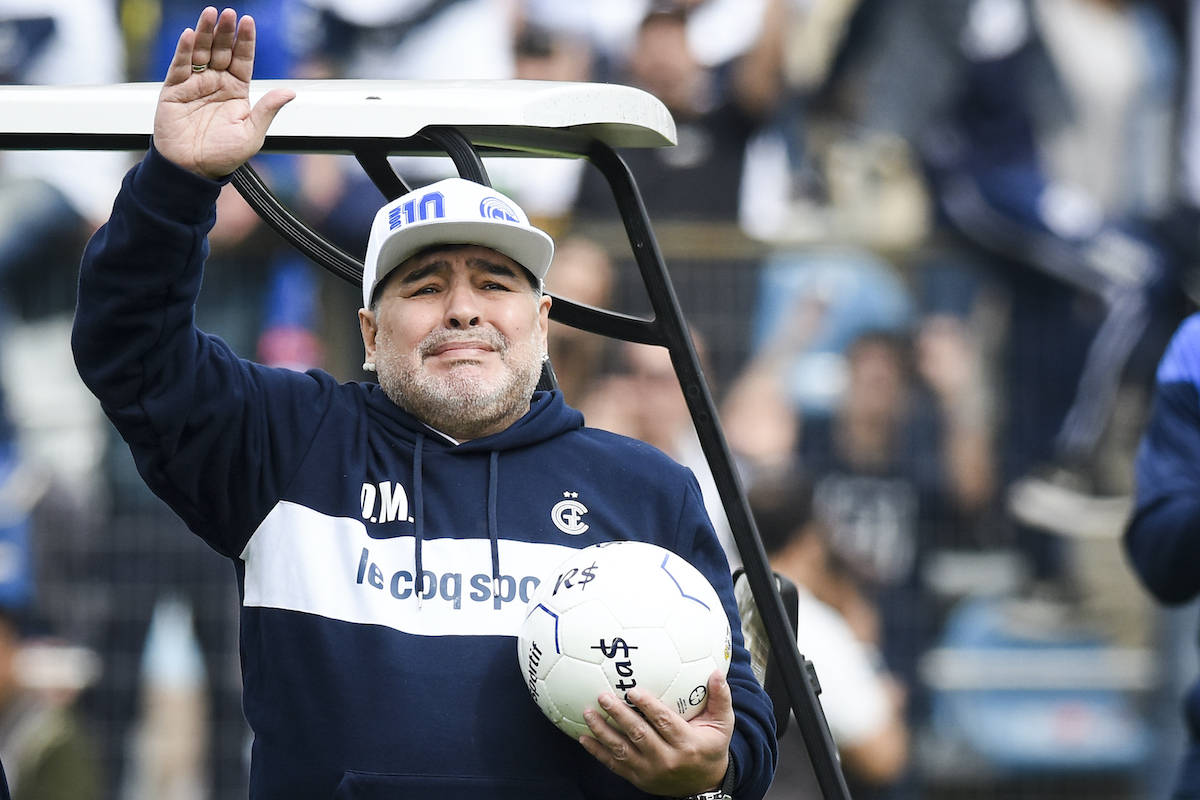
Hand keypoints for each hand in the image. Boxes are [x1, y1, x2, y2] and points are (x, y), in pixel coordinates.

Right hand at [154, 7, 294, 178]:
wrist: (192, 170)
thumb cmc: (223, 156)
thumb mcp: (252, 133)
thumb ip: (267, 109)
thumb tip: (290, 92)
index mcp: (236, 92)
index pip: (242, 59)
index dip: (245, 41)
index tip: (249, 21)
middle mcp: (216, 84)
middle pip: (222, 50)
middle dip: (226, 32)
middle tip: (230, 14)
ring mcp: (194, 84)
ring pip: (201, 52)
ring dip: (206, 33)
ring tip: (211, 15)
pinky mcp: (174, 90)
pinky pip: (180, 66)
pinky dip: (184, 50)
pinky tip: (191, 36)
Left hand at [579, 670, 733, 796]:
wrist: (704, 785)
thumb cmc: (711, 747)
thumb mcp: (723, 725)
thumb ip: (720, 699)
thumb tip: (716, 673)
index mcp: (687, 743)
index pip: (664, 722)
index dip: (648, 707)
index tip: (632, 691)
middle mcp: (667, 759)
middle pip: (639, 734)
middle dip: (619, 715)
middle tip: (603, 696)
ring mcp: (649, 771)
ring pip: (622, 749)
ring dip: (603, 731)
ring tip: (588, 713)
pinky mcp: (637, 778)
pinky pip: (614, 765)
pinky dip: (597, 752)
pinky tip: (584, 738)